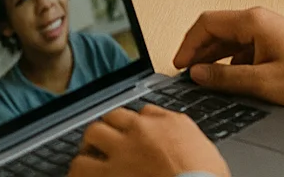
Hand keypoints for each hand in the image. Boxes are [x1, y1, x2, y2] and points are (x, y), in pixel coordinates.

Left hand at [67, 106, 228, 176]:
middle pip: (112, 117)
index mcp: (167, 124)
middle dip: (108, 128)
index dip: (133, 124)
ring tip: (90, 157)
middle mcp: (141, 132)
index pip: (142, 112)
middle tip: (105, 142)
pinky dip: (79, 170)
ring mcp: (122, 152)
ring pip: (93, 134)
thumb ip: (183, 135)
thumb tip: (174, 134)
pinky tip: (81, 174)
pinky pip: (81, 167)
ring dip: (91, 145)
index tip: (130, 133)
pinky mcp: (109, 174)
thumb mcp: (204, 148)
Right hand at [172, 7, 283, 107]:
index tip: (179, 63)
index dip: (188, 44)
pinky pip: (240, 45)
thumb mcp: (264, 81)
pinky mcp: (270, 39)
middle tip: (187, 73)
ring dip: (212, 56)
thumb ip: (227, 77)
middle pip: (214, 28)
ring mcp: (264, 28)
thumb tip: (198, 74)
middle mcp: (256, 19)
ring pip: (227, 38)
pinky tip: (228, 77)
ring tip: (204, 78)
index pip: (206, 23)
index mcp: (252, 21)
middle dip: (197, 50)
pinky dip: (228, 59)